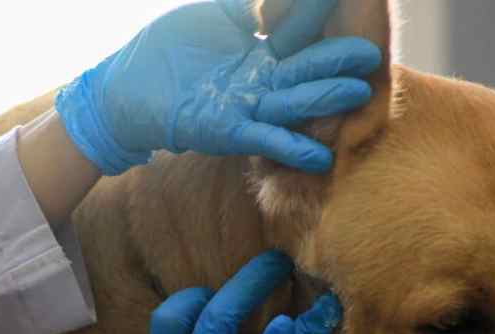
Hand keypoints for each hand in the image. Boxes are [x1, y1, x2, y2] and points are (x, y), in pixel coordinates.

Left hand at [55, 0, 380, 174]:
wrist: (123, 91)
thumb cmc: (164, 52)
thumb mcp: (209, 18)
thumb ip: (244, 9)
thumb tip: (271, 1)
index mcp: (256, 51)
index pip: (296, 31)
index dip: (318, 16)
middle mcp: (257, 81)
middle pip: (303, 70)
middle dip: (335, 63)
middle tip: (371, 54)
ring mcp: (244, 107)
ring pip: (290, 103)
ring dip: (321, 101)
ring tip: (358, 94)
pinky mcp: (225, 131)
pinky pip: (263, 140)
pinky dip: (290, 147)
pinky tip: (320, 157)